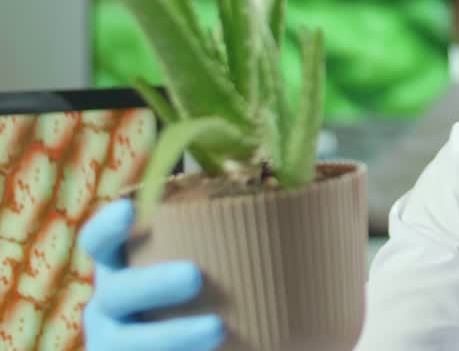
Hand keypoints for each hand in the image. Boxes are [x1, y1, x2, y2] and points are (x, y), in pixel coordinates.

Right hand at [80, 199, 224, 349]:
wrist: (209, 338)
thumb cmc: (211, 289)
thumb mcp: (207, 260)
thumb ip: (229, 235)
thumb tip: (288, 193)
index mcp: (121, 264)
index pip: (99, 241)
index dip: (107, 227)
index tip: (130, 210)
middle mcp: (111, 303)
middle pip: (118, 292)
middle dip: (153, 284)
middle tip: (194, 276)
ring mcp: (115, 341)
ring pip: (127, 342)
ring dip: (170, 335)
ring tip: (216, 328)